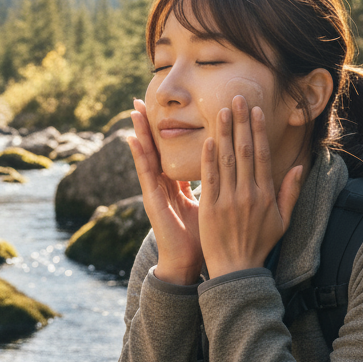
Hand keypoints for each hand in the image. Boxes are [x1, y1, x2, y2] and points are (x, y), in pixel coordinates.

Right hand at [128, 98, 202, 284]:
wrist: (190, 262)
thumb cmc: (203, 237)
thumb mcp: (212, 204)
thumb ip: (216, 186)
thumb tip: (230, 172)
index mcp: (178, 185)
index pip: (172, 152)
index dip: (168, 132)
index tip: (166, 110)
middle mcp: (164, 184)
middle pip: (156, 148)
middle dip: (149, 124)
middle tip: (142, 99)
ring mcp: (156, 191)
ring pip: (148, 154)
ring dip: (140, 131)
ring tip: (135, 109)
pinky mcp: (152, 200)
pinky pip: (145, 173)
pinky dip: (139, 155)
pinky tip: (132, 138)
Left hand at [199, 96, 302, 277]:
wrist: (236, 269)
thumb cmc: (259, 244)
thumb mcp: (282, 221)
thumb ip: (290, 192)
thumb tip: (298, 167)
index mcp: (265, 195)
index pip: (262, 155)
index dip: (258, 130)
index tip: (255, 110)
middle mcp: (248, 194)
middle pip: (245, 151)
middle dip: (241, 122)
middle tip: (237, 98)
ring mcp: (228, 200)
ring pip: (227, 160)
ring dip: (225, 132)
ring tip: (222, 110)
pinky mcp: (210, 207)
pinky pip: (210, 178)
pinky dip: (209, 157)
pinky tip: (210, 139)